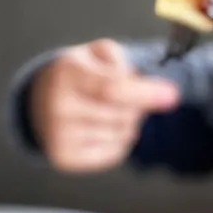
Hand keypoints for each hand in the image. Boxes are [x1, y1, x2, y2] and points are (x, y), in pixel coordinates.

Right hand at [30, 39, 179, 171]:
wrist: (40, 101)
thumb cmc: (78, 74)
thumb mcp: (97, 53)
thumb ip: (125, 64)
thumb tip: (156, 92)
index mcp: (66, 74)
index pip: (112, 89)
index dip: (145, 93)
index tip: (172, 96)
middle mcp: (58, 107)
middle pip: (122, 115)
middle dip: (137, 106)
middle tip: (125, 96)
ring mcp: (59, 136)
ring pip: (121, 136)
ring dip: (127, 124)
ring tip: (108, 112)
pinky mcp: (64, 158)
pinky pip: (113, 154)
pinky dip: (118, 142)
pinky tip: (102, 129)